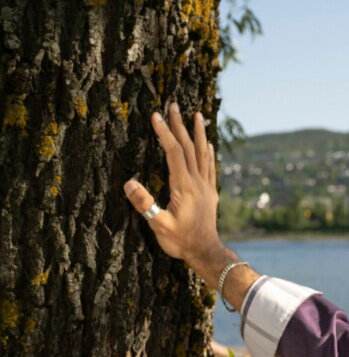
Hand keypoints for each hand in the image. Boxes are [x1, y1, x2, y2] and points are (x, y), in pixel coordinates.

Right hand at [124, 103, 221, 269]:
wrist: (206, 251)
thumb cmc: (181, 241)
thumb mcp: (159, 225)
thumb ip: (145, 204)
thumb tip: (129, 183)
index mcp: (184, 187)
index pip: (174, 152)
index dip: (164, 133)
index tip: (155, 115)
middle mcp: (198, 182)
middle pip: (189, 147)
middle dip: (180, 125)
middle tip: (174, 104)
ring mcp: (206, 186)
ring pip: (203, 153)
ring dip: (199, 133)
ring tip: (197, 115)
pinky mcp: (211, 192)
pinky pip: (210, 166)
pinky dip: (208, 151)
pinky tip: (208, 144)